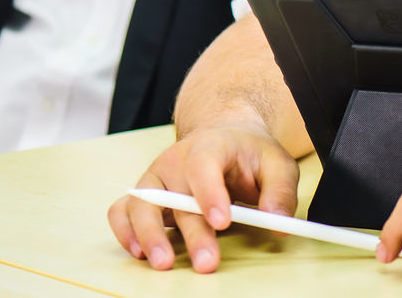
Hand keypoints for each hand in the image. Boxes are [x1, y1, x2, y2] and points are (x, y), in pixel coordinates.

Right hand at [107, 126, 299, 273]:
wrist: (225, 139)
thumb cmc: (250, 154)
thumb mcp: (277, 164)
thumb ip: (280, 191)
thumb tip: (279, 222)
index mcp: (210, 146)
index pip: (204, 165)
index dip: (210, 194)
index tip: (222, 221)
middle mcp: (176, 160)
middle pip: (178, 196)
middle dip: (192, 233)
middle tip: (207, 262)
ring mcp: (155, 177)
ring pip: (142, 204)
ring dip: (150, 235)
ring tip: (164, 263)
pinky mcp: (143, 195)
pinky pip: (121, 211)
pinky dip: (125, 231)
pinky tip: (139, 252)